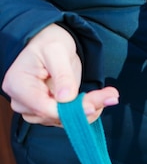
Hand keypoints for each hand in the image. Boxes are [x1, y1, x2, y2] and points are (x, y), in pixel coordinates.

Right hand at [2, 23, 118, 125]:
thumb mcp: (56, 51)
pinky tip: (100, 99)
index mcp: (18, 85)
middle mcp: (22, 103)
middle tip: (111, 96)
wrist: (52, 46)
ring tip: (109, 95)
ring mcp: (35, 111)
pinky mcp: (49, 114)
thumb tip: (66, 99)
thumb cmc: (49, 42)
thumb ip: (62, 75)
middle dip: (84, 109)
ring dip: (89, 110)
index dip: (69, 111)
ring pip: (66, 121)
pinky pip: (70, 120)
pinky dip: (87, 111)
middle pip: (56, 116)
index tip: (92, 106)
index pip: (44, 108)